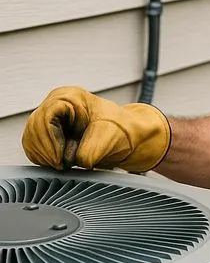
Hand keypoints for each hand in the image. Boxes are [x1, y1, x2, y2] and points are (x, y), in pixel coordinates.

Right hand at [22, 86, 170, 172]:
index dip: (51, 141)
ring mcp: (51, 116)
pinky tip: (58, 162)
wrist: (125, 136)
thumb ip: (91, 150)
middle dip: (47, 151)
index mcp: (70, 96)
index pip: (46, 117)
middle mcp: (56, 103)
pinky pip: (34, 145)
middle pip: (35, 127)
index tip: (61, 160)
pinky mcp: (48, 130)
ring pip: (31, 137)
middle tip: (62, 165)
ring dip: (45, 155)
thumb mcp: (109, 139)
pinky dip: (43, 157)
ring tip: (64, 163)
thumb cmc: (120, 131)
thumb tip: (76, 160)